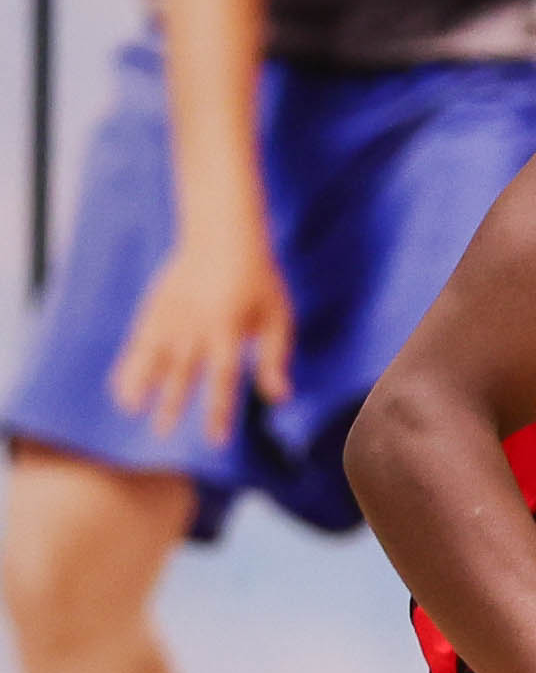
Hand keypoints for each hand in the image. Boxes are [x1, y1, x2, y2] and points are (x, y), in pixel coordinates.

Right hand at [111, 229, 294, 446]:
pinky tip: (121, 387)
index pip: (223, 376)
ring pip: (154, 352)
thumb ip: (274, 359)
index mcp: (229, 327)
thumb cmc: (257, 280)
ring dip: (142, 381)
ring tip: (129, 409)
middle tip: (162, 435)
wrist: (222, 233)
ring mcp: (173, 313)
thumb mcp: (277, 317)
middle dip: (173, 402)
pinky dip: (130, 363)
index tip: (215, 439)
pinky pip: (140, 339)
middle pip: (183, 368)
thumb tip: (278, 399)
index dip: (218, 408)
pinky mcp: (156, 306)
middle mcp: (196, 323)